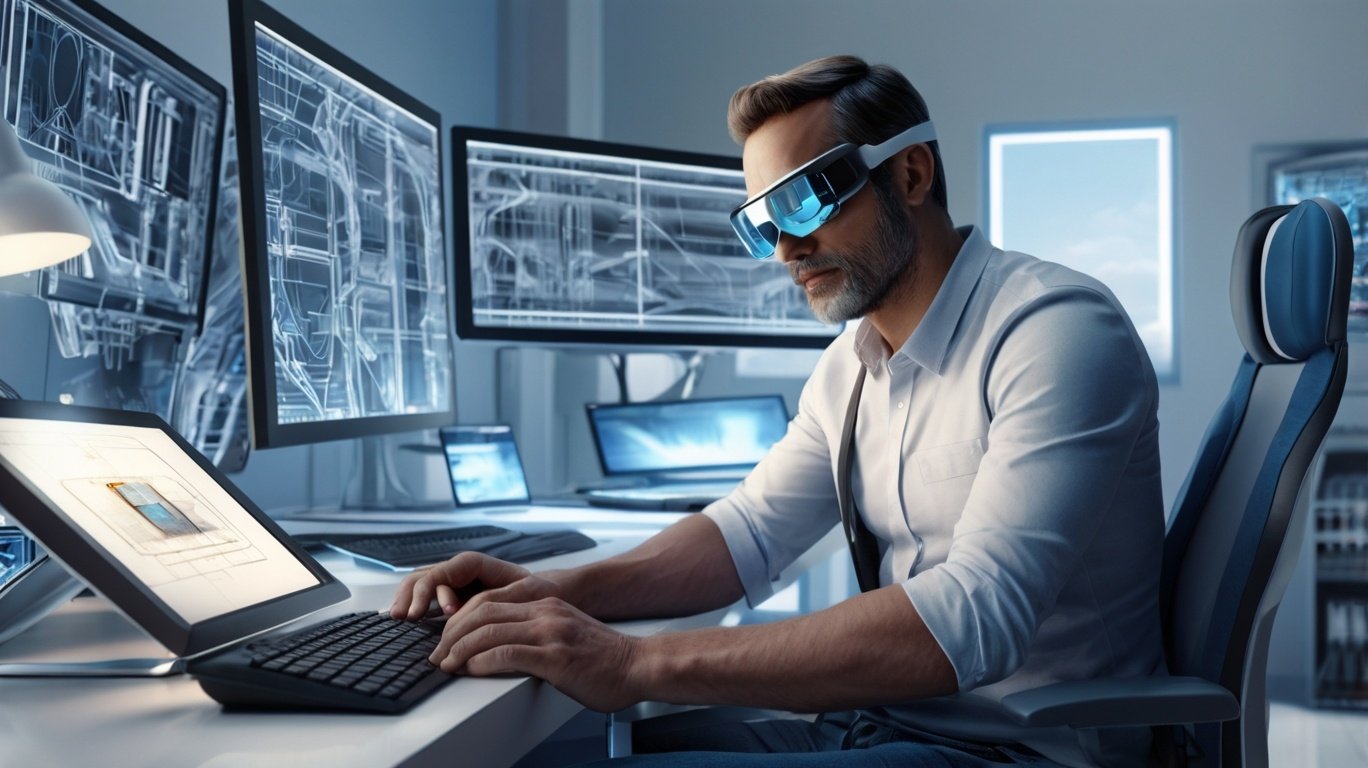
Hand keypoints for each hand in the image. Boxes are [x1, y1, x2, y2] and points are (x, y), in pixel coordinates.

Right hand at [389, 552, 542, 619]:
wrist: (541, 594)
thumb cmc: (536, 591)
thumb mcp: (527, 590)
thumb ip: (504, 595)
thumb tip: (483, 608)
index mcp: (474, 564)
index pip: (444, 570)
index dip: (435, 589)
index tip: (440, 612)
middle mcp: (458, 571)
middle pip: (424, 575)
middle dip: (413, 594)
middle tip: (408, 616)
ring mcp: (450, 584)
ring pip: (418, 584)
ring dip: (406, 599)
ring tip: (400, 618)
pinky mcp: (447, 599)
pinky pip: (422, 598)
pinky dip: (410, 607)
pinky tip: (404, 622)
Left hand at [432, 594, 642, 712]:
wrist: (638, 666)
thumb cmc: (604, 658)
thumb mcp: (566, 632)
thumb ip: (537, 632)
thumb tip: (501, 648)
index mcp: (545, 603)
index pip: (488, 601)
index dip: (459, 619)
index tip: (446, 638)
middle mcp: (545, 611)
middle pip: (481, 611)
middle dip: (451, 633)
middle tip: (437, 653)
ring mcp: (550, 632)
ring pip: (488, 631)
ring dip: (459, 649)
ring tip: (447, 664)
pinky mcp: (554, 656)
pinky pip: (507, 653)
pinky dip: (481, 662)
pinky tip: (471, 670)